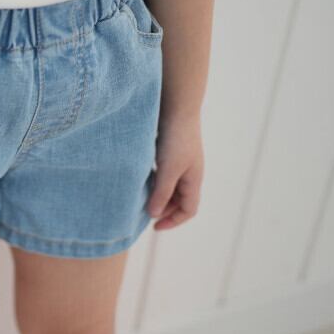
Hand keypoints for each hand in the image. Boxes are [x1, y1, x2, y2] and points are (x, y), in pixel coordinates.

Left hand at [147, 114, 203, 229]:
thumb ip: (162, 193)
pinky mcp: (169, 152)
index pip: (189, 210)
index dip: (173, 221)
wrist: (176, 107)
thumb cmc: (176, 138)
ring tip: (139, 198)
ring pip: (169, 187)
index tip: (154, 226)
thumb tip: (154, 215)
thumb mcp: (168, 169)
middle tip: (143, 213)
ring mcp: (179, 162)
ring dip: (156, 195)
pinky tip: (139, 178)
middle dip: (163, 210)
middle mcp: (189, 173)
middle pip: (179, 201)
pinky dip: (152, 181)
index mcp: (193, 180)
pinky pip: (162, 174)